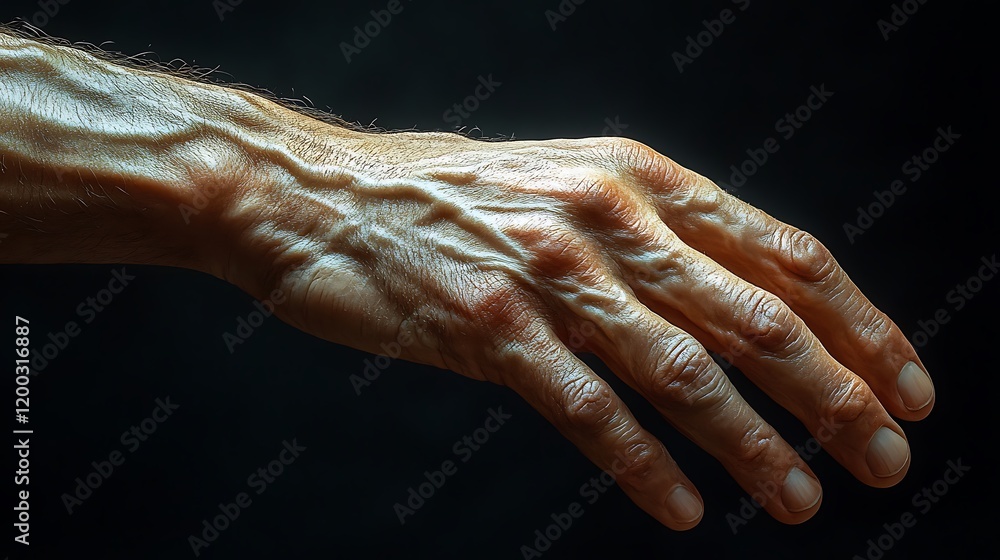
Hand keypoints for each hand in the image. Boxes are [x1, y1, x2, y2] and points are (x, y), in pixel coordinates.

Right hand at [219, 131, 933, 529]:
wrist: (322, 196)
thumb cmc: (453, 199)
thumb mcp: (570, 187)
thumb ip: (654, 238)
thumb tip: (750, 310)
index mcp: (640, 180)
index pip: (784, 256)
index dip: (860, 324)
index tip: (905, 385)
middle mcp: (608, 220)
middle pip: (755, 317)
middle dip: (835, 395)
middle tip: (883, 458)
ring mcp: (550, 275)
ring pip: (683, 371)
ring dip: (754, 444)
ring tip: (801, 499)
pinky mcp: (490, 331)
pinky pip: (589, 410)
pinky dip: (645, 466)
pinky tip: (684, 509)